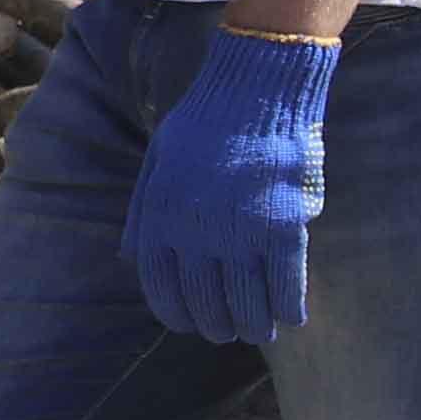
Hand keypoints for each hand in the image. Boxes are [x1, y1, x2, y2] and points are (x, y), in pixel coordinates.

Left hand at [123, 26, 340, 342]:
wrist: (256, 86)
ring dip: (254, 325)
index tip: (189, 325)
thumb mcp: (157, 163)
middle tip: (228, 332)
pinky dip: (289, 307)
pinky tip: (291, 317)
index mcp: (161, 215)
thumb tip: (129, 261)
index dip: (176, 315)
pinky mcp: (285, 225)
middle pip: (206, 302)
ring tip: (259, 331)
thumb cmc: (204, 124)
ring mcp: (242, 230)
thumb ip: (142, 214)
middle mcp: (197, 230)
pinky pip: (287, 283)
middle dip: (217, 326)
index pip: (162, 288)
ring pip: (248, 302)